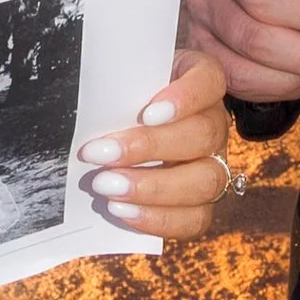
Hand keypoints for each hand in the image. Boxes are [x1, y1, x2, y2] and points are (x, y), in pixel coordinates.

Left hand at [77, 52, 236, 241]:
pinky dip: (158, 218)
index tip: (148, 113)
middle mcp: (213, 122)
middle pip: (204, 135)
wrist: (113, 130)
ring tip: (106, 187)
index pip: (208, 80)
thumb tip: (86, 101)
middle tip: (100, 154)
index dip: (184, 97)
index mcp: (198, 80)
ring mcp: (213, 163)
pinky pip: (195, 218)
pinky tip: (121, 210)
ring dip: (153, 188)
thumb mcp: (118, 82)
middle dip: (150, 148)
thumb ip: (114, 87)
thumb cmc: (118, 98)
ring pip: (207, 180)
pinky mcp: (201, 202)